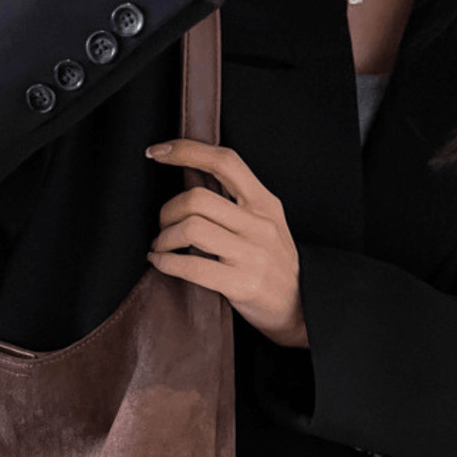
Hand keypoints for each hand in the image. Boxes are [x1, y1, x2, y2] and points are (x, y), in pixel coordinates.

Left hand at [144, 138, 309, 348]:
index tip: (156, 151)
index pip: (225, 161)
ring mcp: (252, 254)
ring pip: (191, 228)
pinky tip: (160, 262)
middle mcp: (260, 224)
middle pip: (197, 197)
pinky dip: (165, 262)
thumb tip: (188, 173)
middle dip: (168, 211)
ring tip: (162, 247)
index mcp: (264, 202)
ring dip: (164, 238)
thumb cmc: (271, 263)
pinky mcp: (241, 284)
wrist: (300, 306)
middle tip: (163, 225)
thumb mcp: (262, 223)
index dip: (187, 150)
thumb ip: (230, 200)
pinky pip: (191, 267)